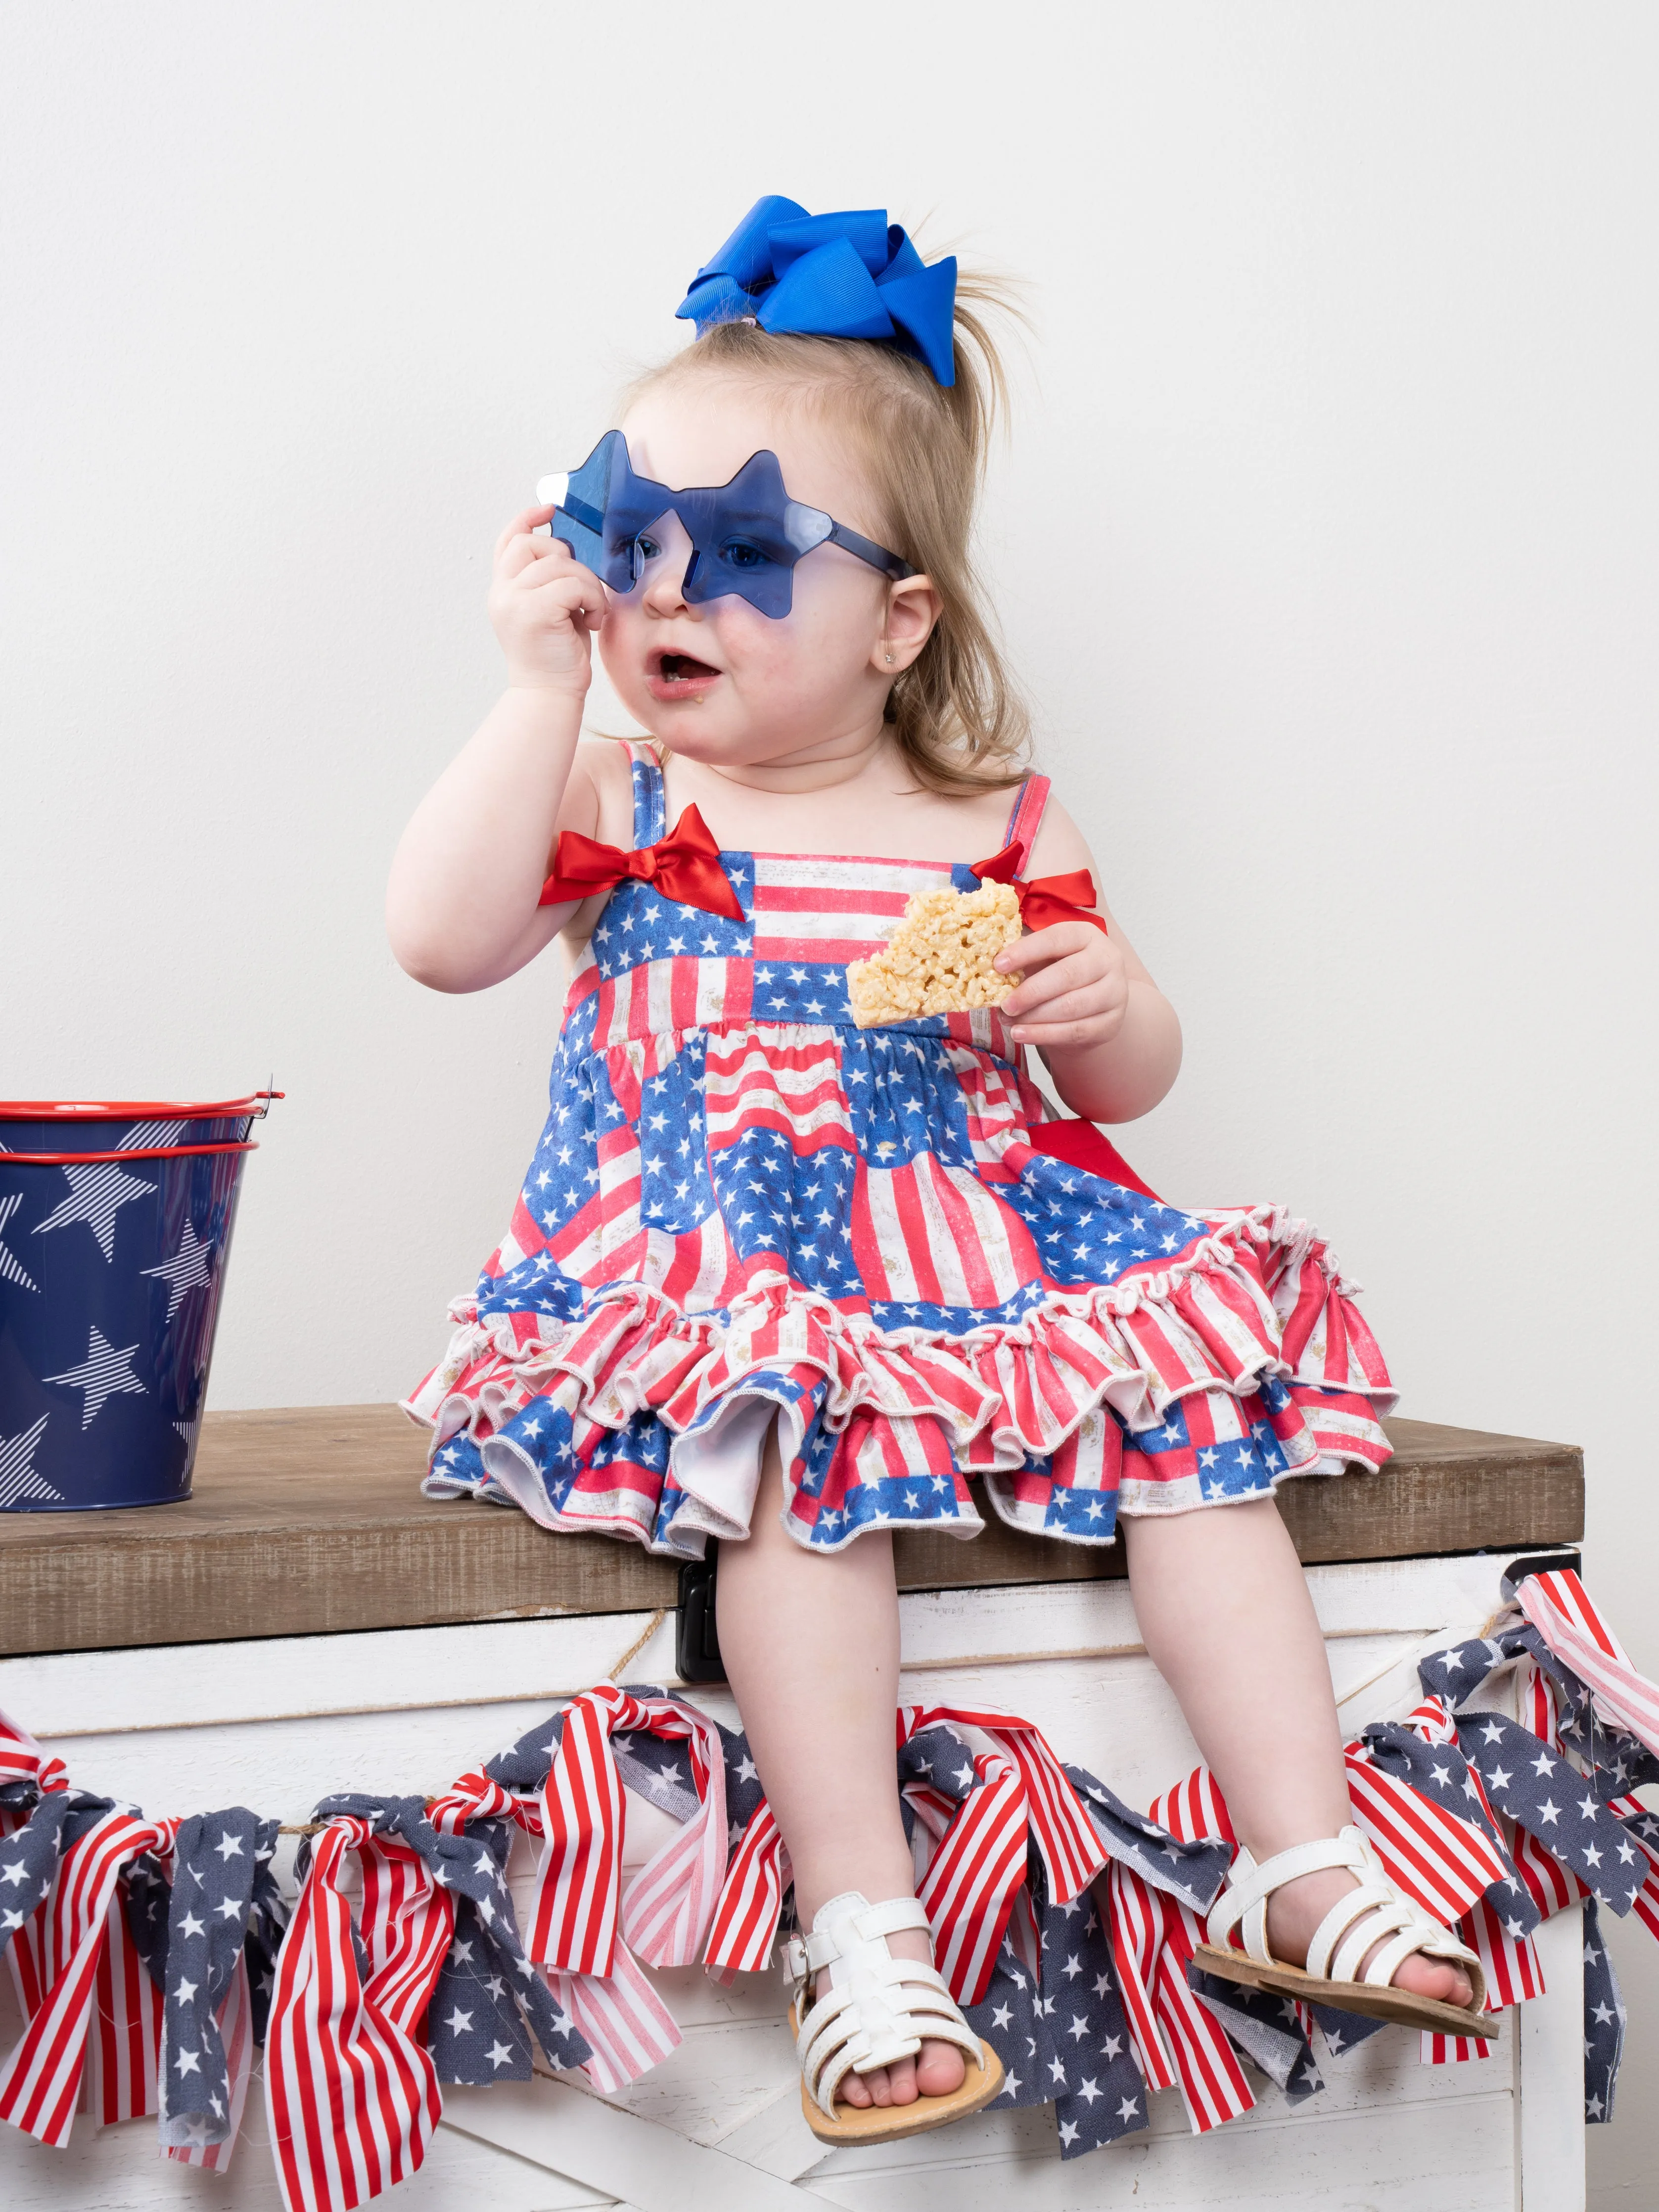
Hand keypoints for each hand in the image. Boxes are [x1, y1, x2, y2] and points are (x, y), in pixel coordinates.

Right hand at [488, 504, 606, 694]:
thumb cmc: (557, 657)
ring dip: (587, 584)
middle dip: (567, 558)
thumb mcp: (551, 610)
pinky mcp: (533, 612)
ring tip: (590, 611)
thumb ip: (549, 581)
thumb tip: (567, 552)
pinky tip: (592, 619)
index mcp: (503, 589)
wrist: (550, 695)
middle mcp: (502, 592)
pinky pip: (573, 584)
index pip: (508, 540)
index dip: (526, 518)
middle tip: (582, 590)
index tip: (548, 509)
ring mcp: (513, 601)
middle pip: (534, 543)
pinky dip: (591, 599)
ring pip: (560, 563)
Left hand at [997, 920, 1129, 1050]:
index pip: (1056, 939)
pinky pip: (1076, 1031)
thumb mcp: (1046, 957)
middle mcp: (1107, 960)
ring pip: (1072, 1007)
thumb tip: (988, 969)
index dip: (1025, 952)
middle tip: (1004, 1005)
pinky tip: (1022, 1035)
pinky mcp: (1111, 1022)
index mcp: (1086, 935)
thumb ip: (1024, 958)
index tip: (998, 965)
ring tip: (1008, 1021)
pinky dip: (1045, 1035)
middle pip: (1067, 975)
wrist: (1092, 1001)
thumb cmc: (1060, 972)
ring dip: (1035, 1017)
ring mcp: (1114, 992)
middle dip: (1031, 992)